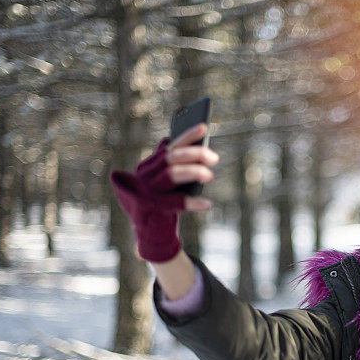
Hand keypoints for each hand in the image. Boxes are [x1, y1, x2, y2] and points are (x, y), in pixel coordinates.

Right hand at [110, 123, 217, 261]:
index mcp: (150, 165)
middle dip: (194, 154)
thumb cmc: (163, 202)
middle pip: (171, 158)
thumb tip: (194, 144)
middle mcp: (145, 175)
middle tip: (214, 157)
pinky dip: (191, 203)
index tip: (204, 127)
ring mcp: (146, 191)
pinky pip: (173, 203)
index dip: (187, 136)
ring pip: (171, 175)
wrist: (149, 232)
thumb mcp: (169, 181)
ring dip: (193, 172)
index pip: (170, 146)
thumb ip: (176, 164)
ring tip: (210, 176)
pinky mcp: (151, 208)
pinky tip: (207, 204)